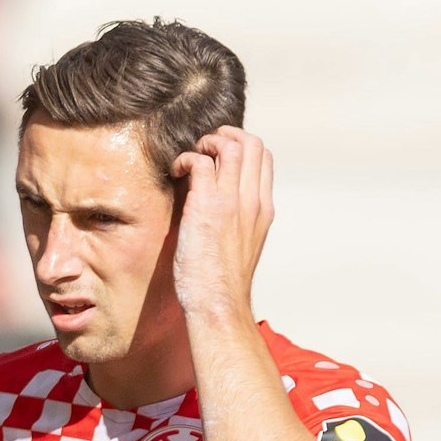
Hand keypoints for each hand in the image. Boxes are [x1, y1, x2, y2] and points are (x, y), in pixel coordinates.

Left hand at [170, 126, 273, 319]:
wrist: (219, 305)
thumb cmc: (222, 285)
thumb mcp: (242, 247)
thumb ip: (238, 222)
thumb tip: (219, 211)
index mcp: (263, 209)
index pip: (264, 158)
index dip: (242, 146)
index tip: (219, 156)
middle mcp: (252, 201)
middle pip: (253, 143)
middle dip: (226, 135)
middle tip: (203, 147)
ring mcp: (232, 201)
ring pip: (231, 145)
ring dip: (206, 142)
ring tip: (189, 159)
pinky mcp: (207, 206)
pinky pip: (200, 161)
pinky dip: (185, 158)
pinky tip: (176, 172)